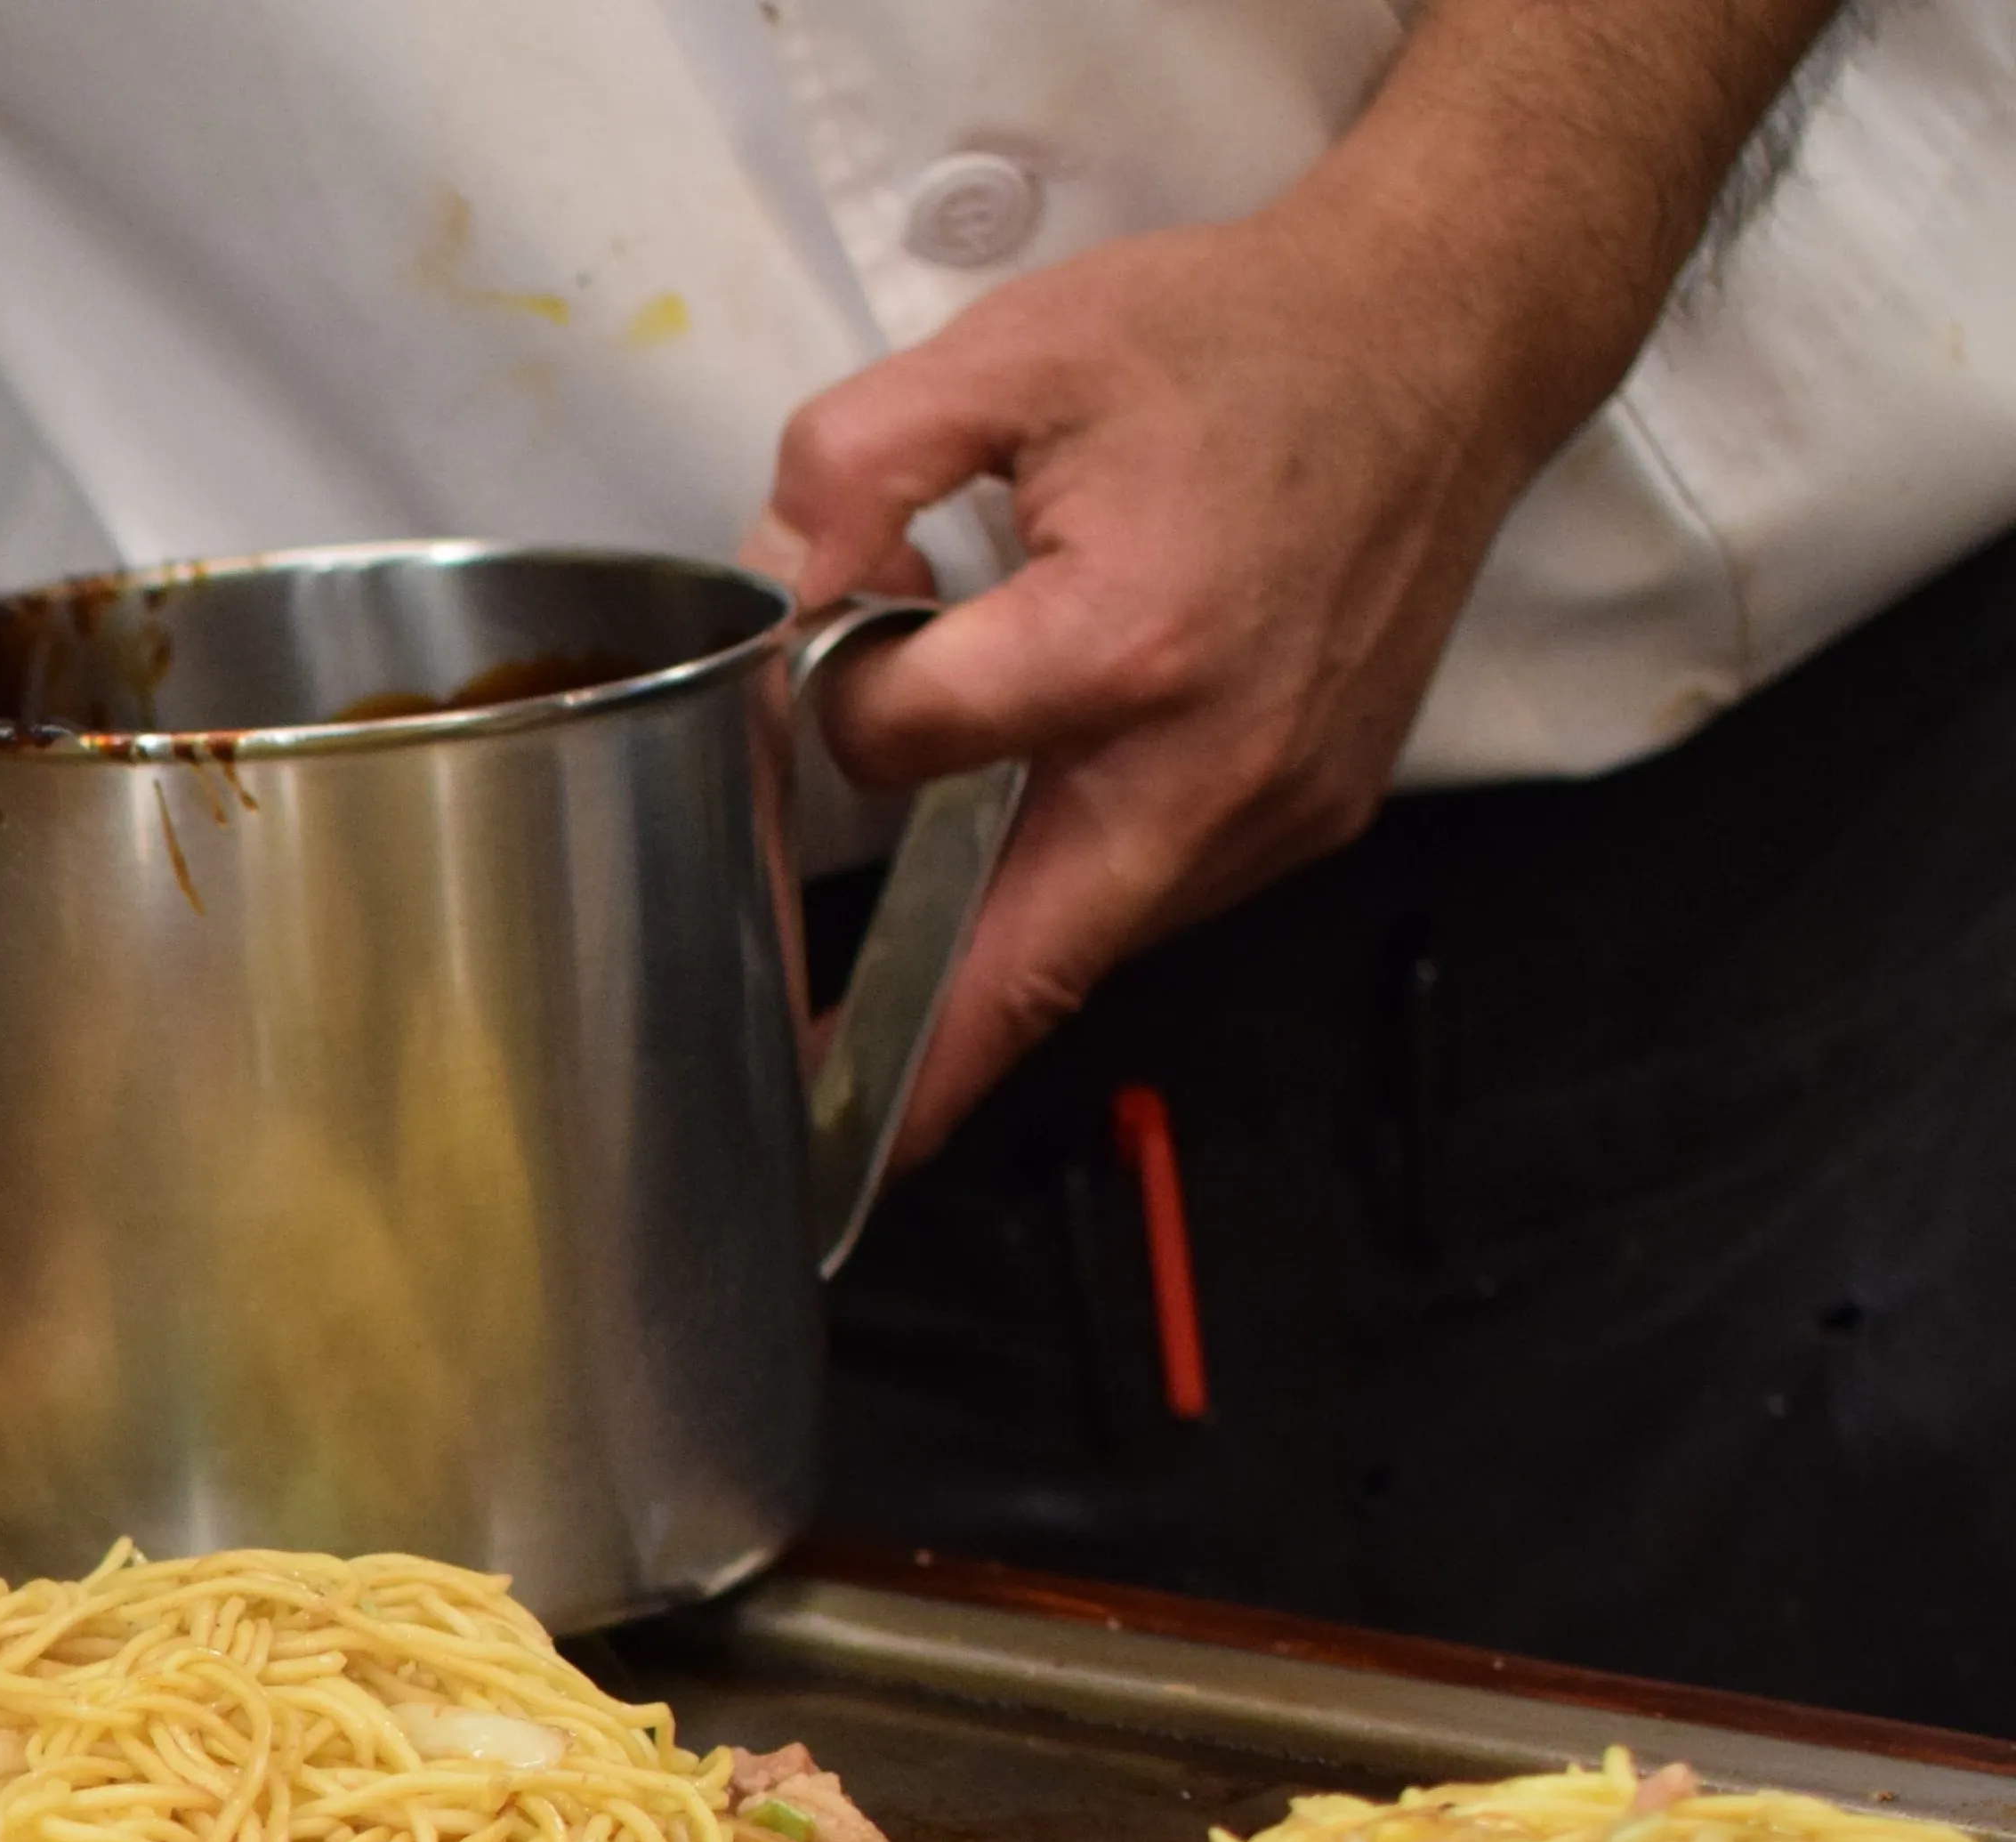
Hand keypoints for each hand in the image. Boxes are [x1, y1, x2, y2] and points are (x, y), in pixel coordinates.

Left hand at [767, 188, 1563, 1161]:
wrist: (1443, 338)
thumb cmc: (1234, 339)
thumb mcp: (1010, 352)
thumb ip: (850, 466)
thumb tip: (773, 587)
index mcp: (1128, 641)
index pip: (897, 741)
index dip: (837, 688)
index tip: (844, 629)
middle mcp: (1215, 759)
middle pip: (1020, 964)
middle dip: (908, 1063)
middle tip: (809, 1128)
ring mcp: (1279, 806)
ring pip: (1088, 937)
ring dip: (988, 945)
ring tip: (895, 952)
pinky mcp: (1314, 815)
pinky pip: (1159, 896)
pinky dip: (1077, 888)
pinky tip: (1034, 827)